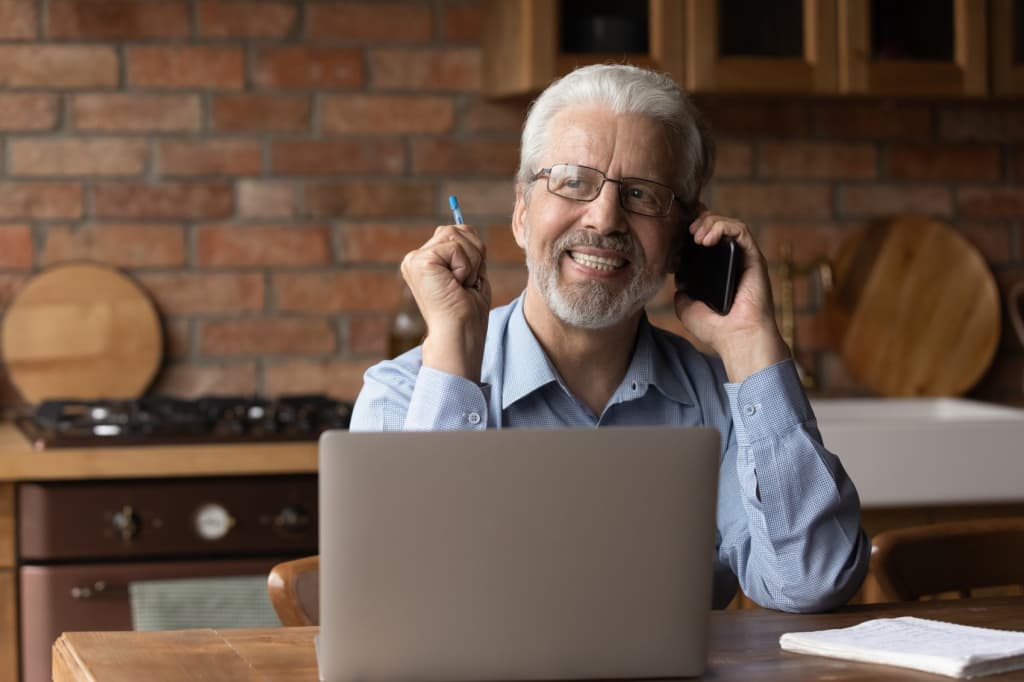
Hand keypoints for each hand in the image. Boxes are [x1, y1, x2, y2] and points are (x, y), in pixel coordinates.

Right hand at [400, 223, 490, 381]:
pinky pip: (456, 248)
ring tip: (460, 286)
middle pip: (458, 230)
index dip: (475, 253)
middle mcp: (415, 258)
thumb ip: (465, 249)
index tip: (467, 281)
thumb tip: (462, 222)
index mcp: (425, 261)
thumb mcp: (470, 272)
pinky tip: (455, 285)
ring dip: (471, 263)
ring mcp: (415, 259)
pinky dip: (465, 268)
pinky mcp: (419, 262)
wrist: (460, 335)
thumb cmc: (468, 312)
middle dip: (475, 256)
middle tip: (466, 284)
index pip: (458, 233)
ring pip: (458, 236)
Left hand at [674, 210, 789, 381]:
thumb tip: (679, 281)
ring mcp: (745, 259)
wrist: (737, 339)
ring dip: (710, 223)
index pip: (707, 239)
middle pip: (718, 227)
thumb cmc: (716, 329)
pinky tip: (706, 239)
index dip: (693, 229)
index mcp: (719, 271)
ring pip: (729, 225)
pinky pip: (741, 231)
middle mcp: (733, 262)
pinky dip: (722, 227)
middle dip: (700, 222)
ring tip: (696, 236)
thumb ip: (682, 292)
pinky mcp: (754, 258)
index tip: (678, 234)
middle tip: (687, 232)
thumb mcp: (687, 309)